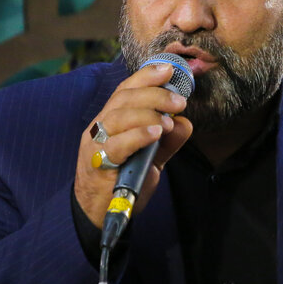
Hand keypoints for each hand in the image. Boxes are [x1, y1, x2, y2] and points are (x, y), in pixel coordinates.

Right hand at [75, 62, 192, 227]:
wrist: (100, 214)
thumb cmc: (123, 180)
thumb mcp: (151, 158)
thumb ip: (168, 141)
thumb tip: (186, 123)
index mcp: (111, 120)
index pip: (125, 90)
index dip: (146, 76)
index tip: (169, 69)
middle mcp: (100, 127)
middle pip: (123, 99)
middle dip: (154, 94)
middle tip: (179, 101)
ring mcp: (96, 145)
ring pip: (118, 117)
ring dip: (147, 113)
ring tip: (169, 120)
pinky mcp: (98, 164)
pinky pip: (117, 144)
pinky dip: (138, 135)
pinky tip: (156, 133)